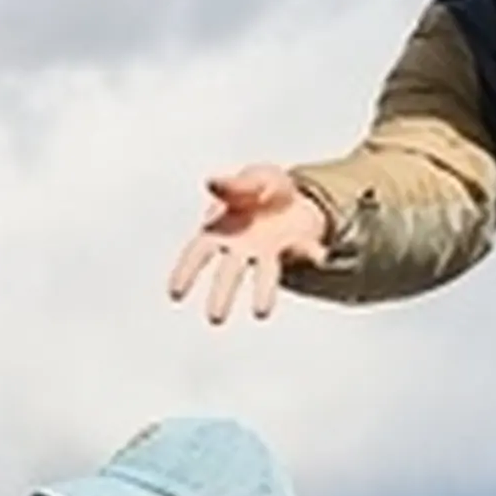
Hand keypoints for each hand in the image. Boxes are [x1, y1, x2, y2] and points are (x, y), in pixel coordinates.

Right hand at [165, 165, 329, 323]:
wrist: (300, 197)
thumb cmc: (263, 190)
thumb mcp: (251, 177)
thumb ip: (233, 185)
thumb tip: (211, 182)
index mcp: (219, 231)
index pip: (197, 254)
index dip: (185, 272)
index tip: (175, 293)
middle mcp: (241, 251)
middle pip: (228, 275)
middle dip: (221, 295)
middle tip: (215, 318)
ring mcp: (268, 255)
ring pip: (264, 277)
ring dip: (263, 293)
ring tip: (261, 312)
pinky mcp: (296, 252)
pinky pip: (304, 253)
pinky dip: (312, 253)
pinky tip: (320, 254)